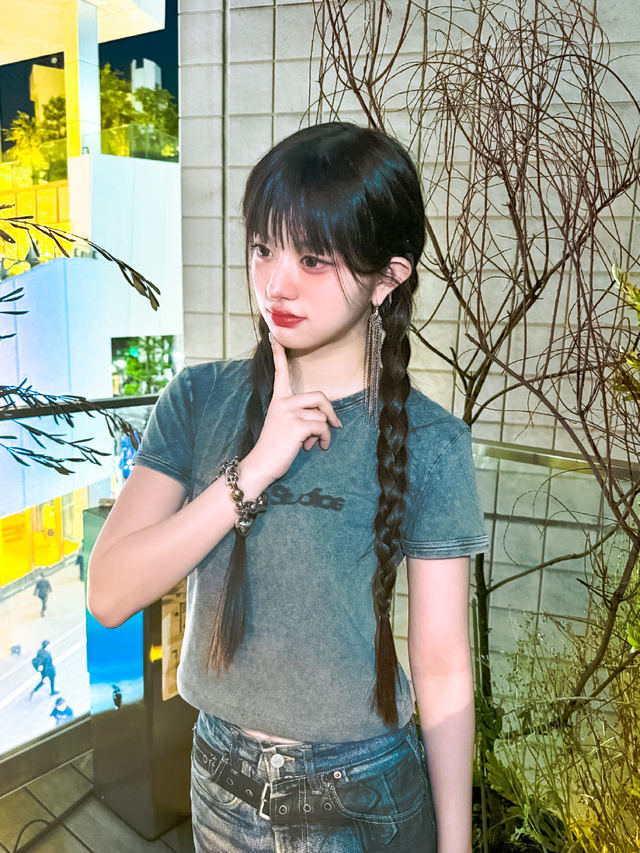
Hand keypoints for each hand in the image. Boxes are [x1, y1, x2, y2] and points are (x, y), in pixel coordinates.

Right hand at [239, 336, 341, 491]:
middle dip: (330, 412)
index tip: (274, 335)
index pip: (280, 371)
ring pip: (323, 415)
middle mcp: (283, 402)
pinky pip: (322, 427)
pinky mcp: (296, 425)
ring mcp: (289, 413)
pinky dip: (324, 439)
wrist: (261, 465)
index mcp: (278, 399)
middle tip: (334, 426)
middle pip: (320, 396)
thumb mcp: (285, 426)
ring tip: (317, 443)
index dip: (279, 353)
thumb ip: (301, 416)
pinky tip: (316, 447)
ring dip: (325, 432)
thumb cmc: (275, 447)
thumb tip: (325, 422)